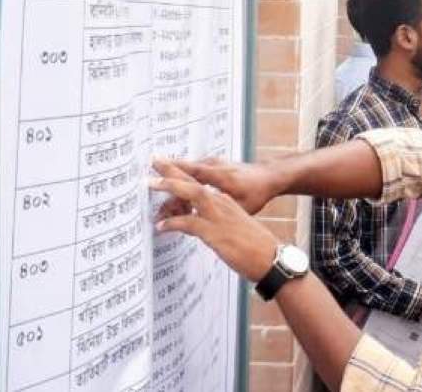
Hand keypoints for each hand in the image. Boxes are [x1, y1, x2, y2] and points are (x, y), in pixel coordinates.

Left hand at [150, 162, 279, 281]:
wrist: (271, 258)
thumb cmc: (254, 247)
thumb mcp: (233, 229)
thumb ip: (216, 223)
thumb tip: (199, 225)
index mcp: (225, 202)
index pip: (199, 184)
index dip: (181, 176)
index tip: (165, 169)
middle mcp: (222, 204)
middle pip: (194, 181)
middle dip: (172, 171)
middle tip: (154, 161)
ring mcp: (219, 217)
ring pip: (192, 193)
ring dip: (170, 187)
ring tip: (150, 185)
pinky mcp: (216, 232)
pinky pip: (189, 222)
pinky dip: (173, 223)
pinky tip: (161, 227)